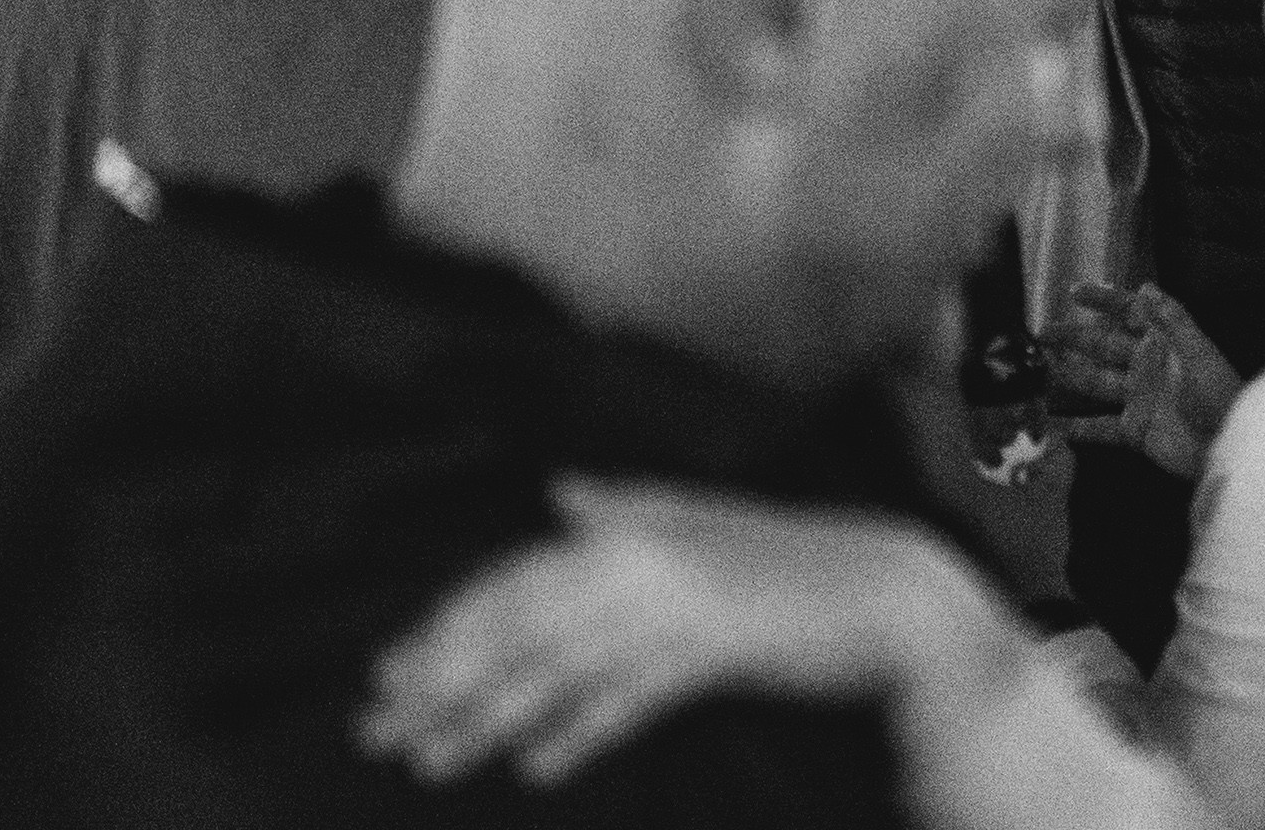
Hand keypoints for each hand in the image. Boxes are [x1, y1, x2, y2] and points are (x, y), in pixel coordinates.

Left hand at [362, 478, 1018, 789]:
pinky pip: (632, 695)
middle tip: (380, 731)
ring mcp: (682, 602)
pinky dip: (583, 729)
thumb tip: (561, 496)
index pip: (511, 581)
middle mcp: (643, 558)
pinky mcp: (719, 646)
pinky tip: (538, 767)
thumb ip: (629, 508)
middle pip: (519, 624)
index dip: (443, 630)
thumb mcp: (701, 527)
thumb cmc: (787, 565)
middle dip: (442, 681)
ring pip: (560, 665)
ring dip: (489, 717)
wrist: (883, 596)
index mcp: (629, 530)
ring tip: (433, 761)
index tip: (385, 678)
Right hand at [1047, 282, 1241, 483]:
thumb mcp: (1198, 353)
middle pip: (1104, 346)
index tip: (1074, 292)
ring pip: (1096, 382)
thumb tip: (1146, 286)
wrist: (1228, 445)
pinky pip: (1100, 427)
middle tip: (1040, 333)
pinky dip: (1077, 428)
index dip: (1105, 301)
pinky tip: (1053, 426)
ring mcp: (1139, 398)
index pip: (1130, 313)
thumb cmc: (1220, 395)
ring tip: (1038, 371)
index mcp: (1164, 342)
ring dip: (1070, 376)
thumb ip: (1172, 321)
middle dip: (1073, 337)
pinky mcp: (1136, 430)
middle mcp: (1147, 366)